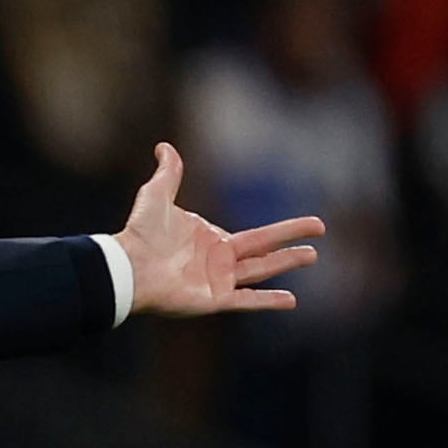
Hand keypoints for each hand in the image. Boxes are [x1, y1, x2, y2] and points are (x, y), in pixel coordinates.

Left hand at [113, 143, 324, 317]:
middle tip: (321, 230)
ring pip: (261, 271)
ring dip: (286, 263)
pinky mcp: (213, 299)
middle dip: (292, 242)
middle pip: (266, 250)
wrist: (127, 266)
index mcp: (212, 240)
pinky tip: (291, 300)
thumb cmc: (140, 233)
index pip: (255, 237)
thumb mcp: (156, 195)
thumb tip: (164, 146)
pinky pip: (246, 300)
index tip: (308, 226)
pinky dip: (268, 301)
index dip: (282, 232)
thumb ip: (168, 174)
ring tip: (312, 255)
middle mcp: (220, 261)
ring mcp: (218, 281)